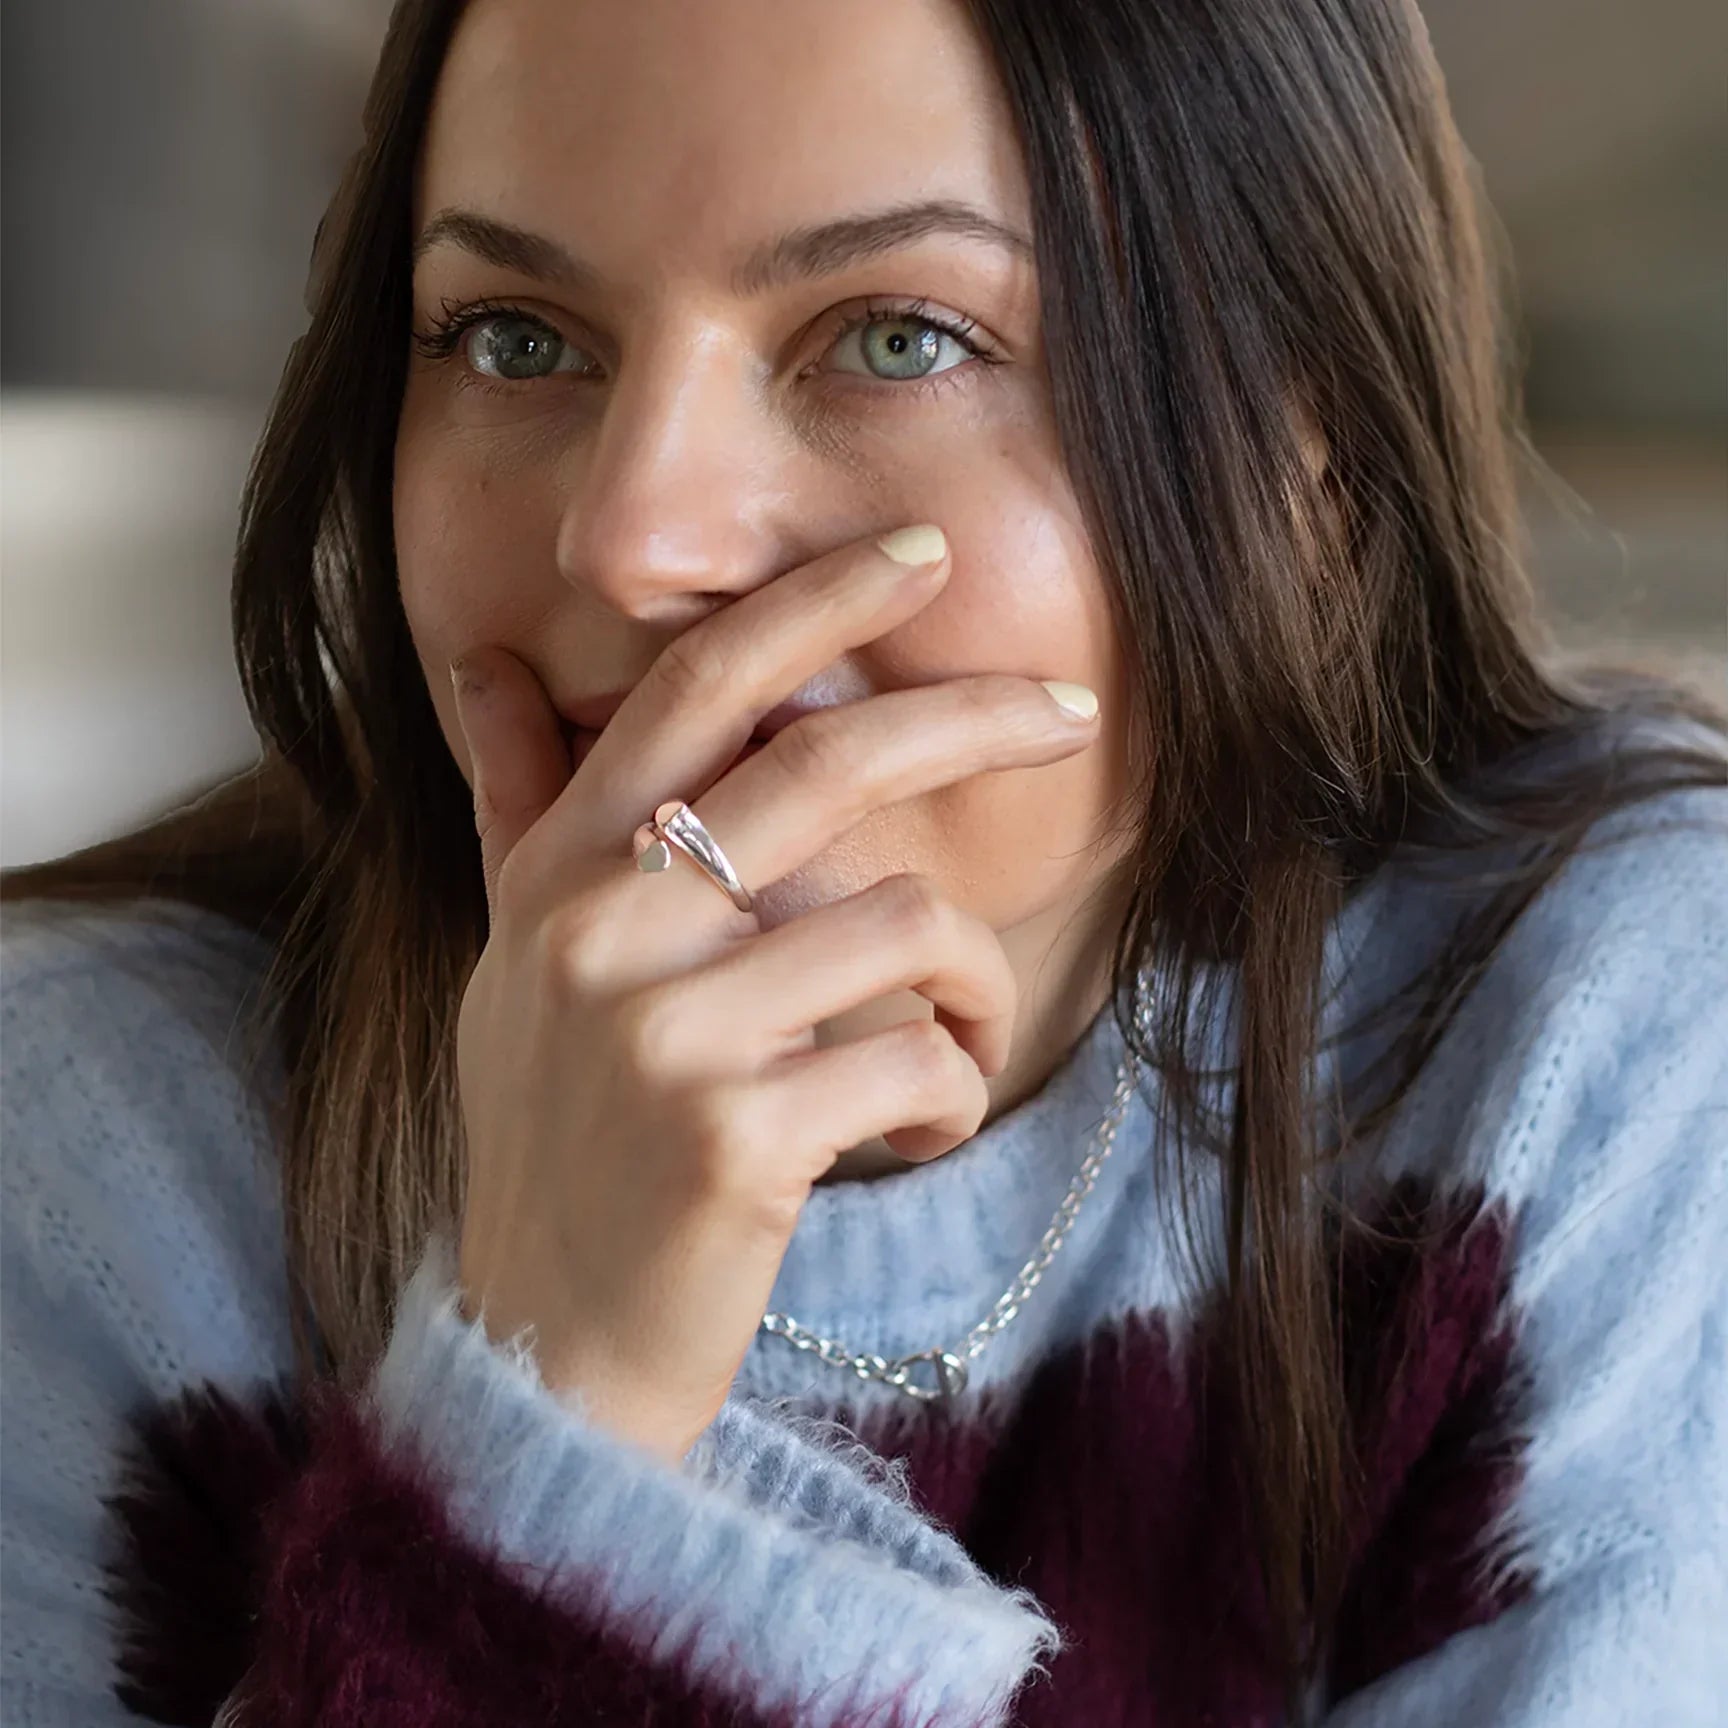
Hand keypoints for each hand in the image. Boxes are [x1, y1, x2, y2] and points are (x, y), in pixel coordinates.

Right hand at [445, 525, 1101, 1466]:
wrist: (549, 1347)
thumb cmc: (557, 1143)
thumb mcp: (516, 965)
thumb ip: (522, 812)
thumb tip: (490, 663)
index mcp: (562, 875)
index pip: (696, 692)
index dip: (812, 605)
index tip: (919, 552)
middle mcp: (603, 929)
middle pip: (826, 766)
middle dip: (972, 715)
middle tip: (1071, 708)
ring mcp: (666, 1030)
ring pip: (909, 927)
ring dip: (969, 989)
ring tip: (935, 1051)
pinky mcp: (739, 1134)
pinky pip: (924, 1058)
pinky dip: (949, 1096)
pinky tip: (903, 1135)